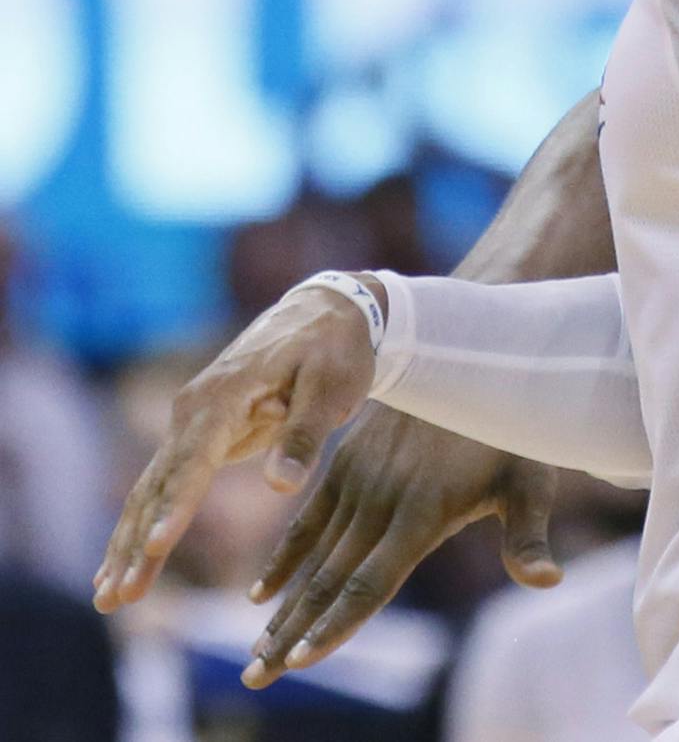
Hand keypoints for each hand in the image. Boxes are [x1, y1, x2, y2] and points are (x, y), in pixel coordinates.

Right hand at [94, 284, 378, 615]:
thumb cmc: (335, 350)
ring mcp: (189, 424)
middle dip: (136, 544)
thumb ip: (305, 434)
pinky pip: (163, 487)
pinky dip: (142, 525)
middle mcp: (193, 411)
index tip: (156, 548)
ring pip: (151, 491)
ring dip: (128, 544)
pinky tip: (120, 566)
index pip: (194, 459)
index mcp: (224, 395)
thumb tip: (280, 484)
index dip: (176, 506)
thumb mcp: (333, 386)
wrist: (327, 312)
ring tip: (109, 599)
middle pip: (159, 485)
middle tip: (119, 599)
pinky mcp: (198, 437)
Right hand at [242, 408, 561, 686]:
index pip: (371, 582)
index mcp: (422, 511)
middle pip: (329, 580)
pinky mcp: (345, 461)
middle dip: (291, 634)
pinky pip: (307, 519)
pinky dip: (283, 558)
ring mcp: (357, 479)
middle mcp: (380, 499)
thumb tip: (548, 582)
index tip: (300, 663)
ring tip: (256, 657)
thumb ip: (527, 536)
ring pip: (313, 557)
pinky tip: (260, 596)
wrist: (473, 357)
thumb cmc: (509, 429)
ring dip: (283, 608)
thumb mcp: (528, 479)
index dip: (337, 625)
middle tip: (255, 679)